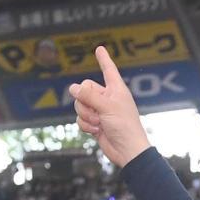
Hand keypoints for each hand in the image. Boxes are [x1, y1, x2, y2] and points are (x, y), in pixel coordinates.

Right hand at [69, 46, 150, 166]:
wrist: (126, 150)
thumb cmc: (125, 127)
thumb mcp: (107, 107)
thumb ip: (88, 95)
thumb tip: (73, 88)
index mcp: (117, 90)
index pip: (109, 70)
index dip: (104, 60)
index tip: (100, 49)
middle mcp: (108, 98)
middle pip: (84, 90)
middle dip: (85, 102)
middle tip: (97, 112)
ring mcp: (100, 111)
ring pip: (80, 105)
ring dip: (86, 115)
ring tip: (99, 123)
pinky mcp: (95, 123)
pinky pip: (80, 119)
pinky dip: (86, 125)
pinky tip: (96, 131)